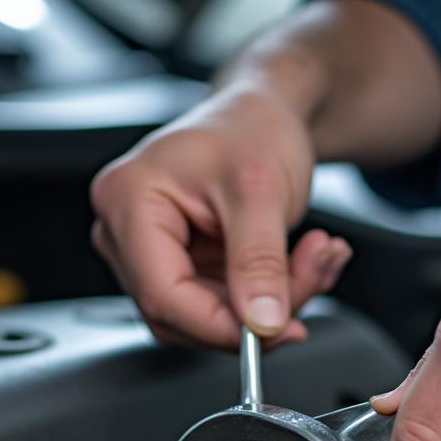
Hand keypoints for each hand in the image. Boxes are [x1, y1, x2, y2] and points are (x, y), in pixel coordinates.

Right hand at [89, 87, 351, 349]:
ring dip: (269, 307)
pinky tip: (300, 266)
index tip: (276, 326)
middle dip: (253, 313)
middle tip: (311, 277)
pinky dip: (267, 298)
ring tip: (315, 260)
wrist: (262, 115)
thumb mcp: (262, 190)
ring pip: (206, 319)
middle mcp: (125, 233)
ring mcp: (150, 256)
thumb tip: (261, 323)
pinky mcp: (180, 270)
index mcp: (128, 202)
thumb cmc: (251, 129)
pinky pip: (220, 309)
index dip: (220, 324)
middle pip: (183, 314)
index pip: (163, 295)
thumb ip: (259, 261)